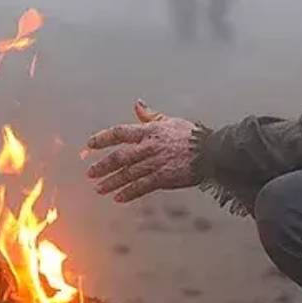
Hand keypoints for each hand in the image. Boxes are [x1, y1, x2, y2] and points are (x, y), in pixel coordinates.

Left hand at [84, 100, 198, 202]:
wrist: (211, 152)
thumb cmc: (191, 136)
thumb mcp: (169, 121)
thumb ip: (150, 116)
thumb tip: (138, 104)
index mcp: (149, 131)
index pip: (120, 133)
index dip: (102, 138)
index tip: (90, 145)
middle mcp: (149, 147)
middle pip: (119, 157)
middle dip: (102, 166)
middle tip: (90, 173)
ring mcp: (155, 163)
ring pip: (127, 174)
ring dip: (111, 182)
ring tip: (99, 189)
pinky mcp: (163, 178)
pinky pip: (141, 187)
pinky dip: (128, 193)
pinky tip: (118, 198)